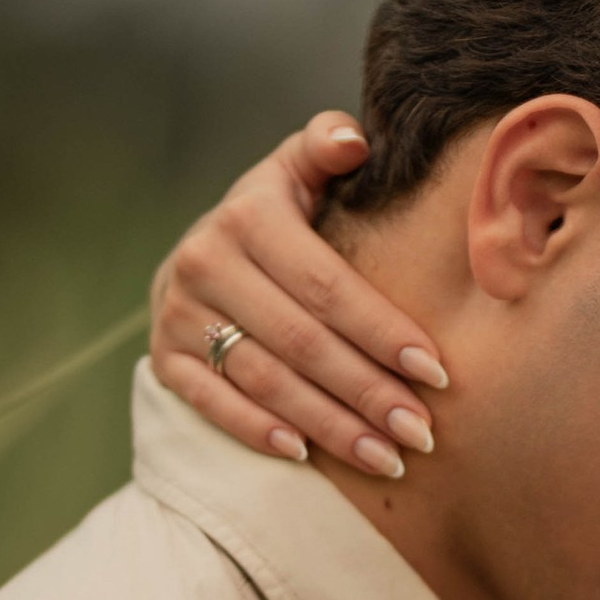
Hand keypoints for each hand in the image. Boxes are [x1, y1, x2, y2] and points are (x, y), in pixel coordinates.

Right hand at [150, 112, 452, 479]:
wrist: (195, 256)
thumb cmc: (275, 220)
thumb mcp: (296, 175)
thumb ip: (326, 149)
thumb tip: (354, 141)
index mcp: (248, 216)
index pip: (327, 285)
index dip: (382, 330)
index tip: (435, 371)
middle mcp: (205, 262)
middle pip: (302, 341)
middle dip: (368, 392)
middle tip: (422, 433)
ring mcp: (177, 314)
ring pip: (265, 380)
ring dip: (329, 426)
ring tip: (387, 459)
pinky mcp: (163, 358)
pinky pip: (213, 403)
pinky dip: (257, 431)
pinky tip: (305, 457)